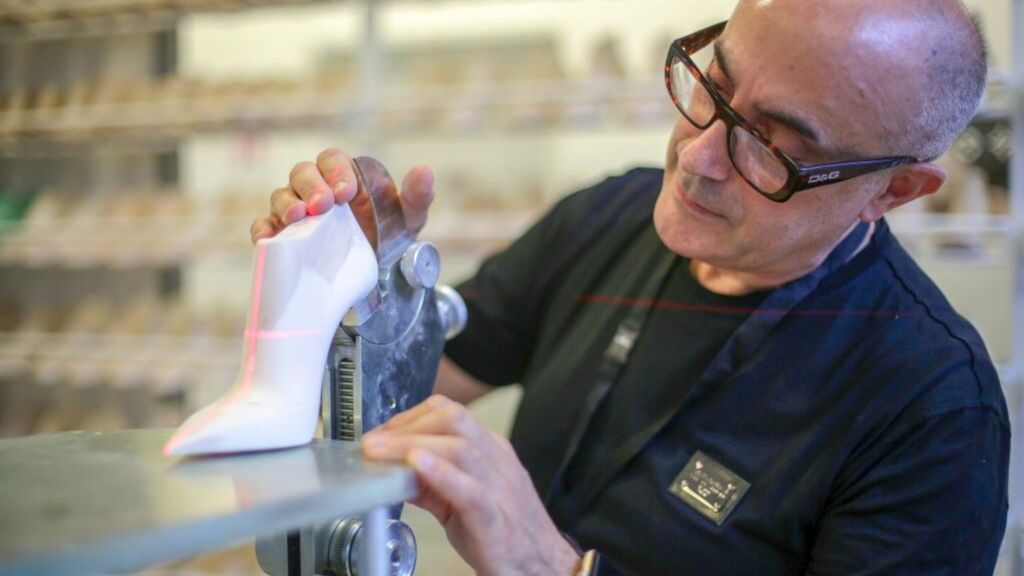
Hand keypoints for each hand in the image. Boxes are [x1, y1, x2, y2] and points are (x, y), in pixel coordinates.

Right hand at [249, 148, 434, 243]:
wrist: (374, 274)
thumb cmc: (388, 235)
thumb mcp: (408, 218)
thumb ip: (417, 196)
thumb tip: (423, 171)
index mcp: (343, 176)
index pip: (332, 160)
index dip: (336, 172)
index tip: (346, 193)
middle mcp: (315, 188)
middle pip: (302, 174)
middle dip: (311, 187)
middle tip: (322, 206)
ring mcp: (297, 212)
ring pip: (282, 196)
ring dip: (287, 205)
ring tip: (297, 219)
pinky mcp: (283, 237)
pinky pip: (265, 226)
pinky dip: (264, 229)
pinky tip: (268, 238)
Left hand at [362, 395, 579, 575]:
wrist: (544, 568)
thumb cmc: (507, 534)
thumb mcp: (462, 502)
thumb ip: (430, 485)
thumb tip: (392, 472)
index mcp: (490, 451)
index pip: (448, 413)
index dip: (409, 418)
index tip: (380, 435)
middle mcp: (496, 461)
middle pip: (453, 419)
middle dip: (408, 425)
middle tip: (373, 443)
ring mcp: (499, 487)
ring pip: (459, 447)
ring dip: (412, 444)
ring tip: (381, 452)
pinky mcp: (496, 518)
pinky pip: (471, 489)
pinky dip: (441, 473)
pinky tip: (416, 466)